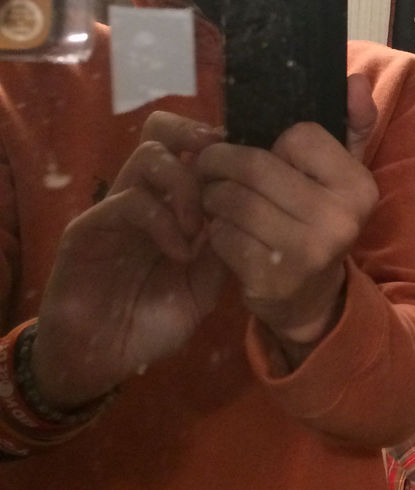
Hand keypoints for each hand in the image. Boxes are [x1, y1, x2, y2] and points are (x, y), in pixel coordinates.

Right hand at [33, 113, 226, 409]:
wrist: (99, 359)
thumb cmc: (150, 322)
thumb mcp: (202, 288)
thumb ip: (223, 250)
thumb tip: (250, 213)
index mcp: (171, 205)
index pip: (190, 147)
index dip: (221, 148)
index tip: (251, 168)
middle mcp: (143, 196)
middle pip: (162, 130)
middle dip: (196, 137)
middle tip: (222, 174)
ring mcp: (114, 208)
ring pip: (148, 156)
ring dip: (185, 185)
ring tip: (199, 228)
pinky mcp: (88, 228)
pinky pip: (128, 201)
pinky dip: (162, 221)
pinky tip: (179, 253)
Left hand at [197, 74, 378, 362]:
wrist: (312, 298)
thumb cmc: (320, 221)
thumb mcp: (341, 175)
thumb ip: (352, 124)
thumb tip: (355, 80)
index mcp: (359, 187)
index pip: (298, 135)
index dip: (276, 143)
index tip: (271, 156)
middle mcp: (339, 219)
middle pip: (256, 166)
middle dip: (223, 163)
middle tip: (211, 166)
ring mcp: (306, 253)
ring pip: (233, 199)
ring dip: (212, 195)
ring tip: (213, 196)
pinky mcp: (271, 279)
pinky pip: (222, 235)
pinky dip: (214, 229)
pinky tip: (222, 230)